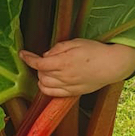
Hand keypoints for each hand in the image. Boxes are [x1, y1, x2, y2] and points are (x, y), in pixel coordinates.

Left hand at [18, 39, 134, 96]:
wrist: (112, 65)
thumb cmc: (95, 51)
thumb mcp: (76, 42)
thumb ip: (58, 48)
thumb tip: (46, 55)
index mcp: (64, 62)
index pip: (38, 63)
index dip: (27, 58)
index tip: (22, 54)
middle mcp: (64, 76)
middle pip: (40, 74)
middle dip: (38, 66)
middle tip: (45, 59)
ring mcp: (68, 86)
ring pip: (44, 85)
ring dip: (41, 77)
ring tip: (47, 70)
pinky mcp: (72, 93)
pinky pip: (52, 93)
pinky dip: (45, 87)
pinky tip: (48, 81)